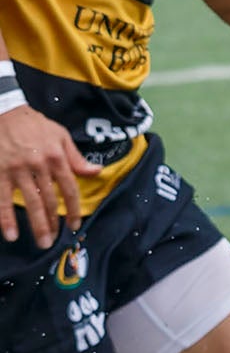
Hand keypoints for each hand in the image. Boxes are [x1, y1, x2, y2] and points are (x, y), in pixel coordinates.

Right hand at [0, 104, 98, 246]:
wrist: (4, 110)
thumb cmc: (34, 124)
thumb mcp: (61, 135)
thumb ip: (76, 157)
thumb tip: (97, 171)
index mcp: (57, 157)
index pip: (69, 189)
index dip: (73, 209)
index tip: (73, 225)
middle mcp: (39, 165)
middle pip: (50, 200)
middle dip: (53, 223)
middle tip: (54, 241)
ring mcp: (17, 168)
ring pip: (29, 202)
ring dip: (35, 224)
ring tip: (41, 242)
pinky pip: (1, 198)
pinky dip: (5, 217)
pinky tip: (10, 233)